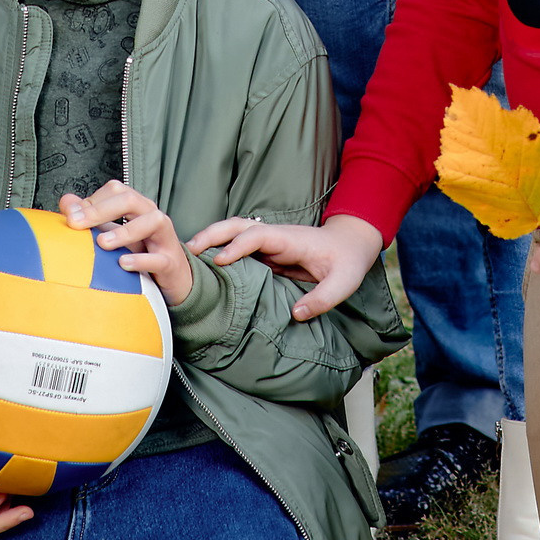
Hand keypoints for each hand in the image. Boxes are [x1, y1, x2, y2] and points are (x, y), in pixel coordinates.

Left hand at [61, 181, 194, 308]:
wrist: (173, 277)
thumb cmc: (142, 251)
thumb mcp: (115, 233)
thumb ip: (92, 217)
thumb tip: (66, 202)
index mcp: (138, 206)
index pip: (115, 190)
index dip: (92, 200)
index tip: (70, 216)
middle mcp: (152, 215)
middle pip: (130, 200)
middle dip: (100, 210)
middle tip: (75, 223)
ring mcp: (164, 237)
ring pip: (151, 221)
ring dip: (125, 231)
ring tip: (102, 243)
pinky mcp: (170, 261)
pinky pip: (158, 258)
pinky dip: (140, 260)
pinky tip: (122, 263)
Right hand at [187, 208, 384, 319]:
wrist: (352, 245)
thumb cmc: (347, 262)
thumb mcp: (342, 284)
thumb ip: (321, 299)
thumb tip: (295, 315)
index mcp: (291, 239)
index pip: (259, 236)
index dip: (238, 246)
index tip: (220, 261)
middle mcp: (276, 236)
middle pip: (239, 225)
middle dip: (214, 234)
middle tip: (188, 250)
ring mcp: (270, 243)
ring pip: (235, 232)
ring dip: (212, 238)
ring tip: (186, 255)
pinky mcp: (267, 252)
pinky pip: (239, 246)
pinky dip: (219, 249)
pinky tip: (203, 264)